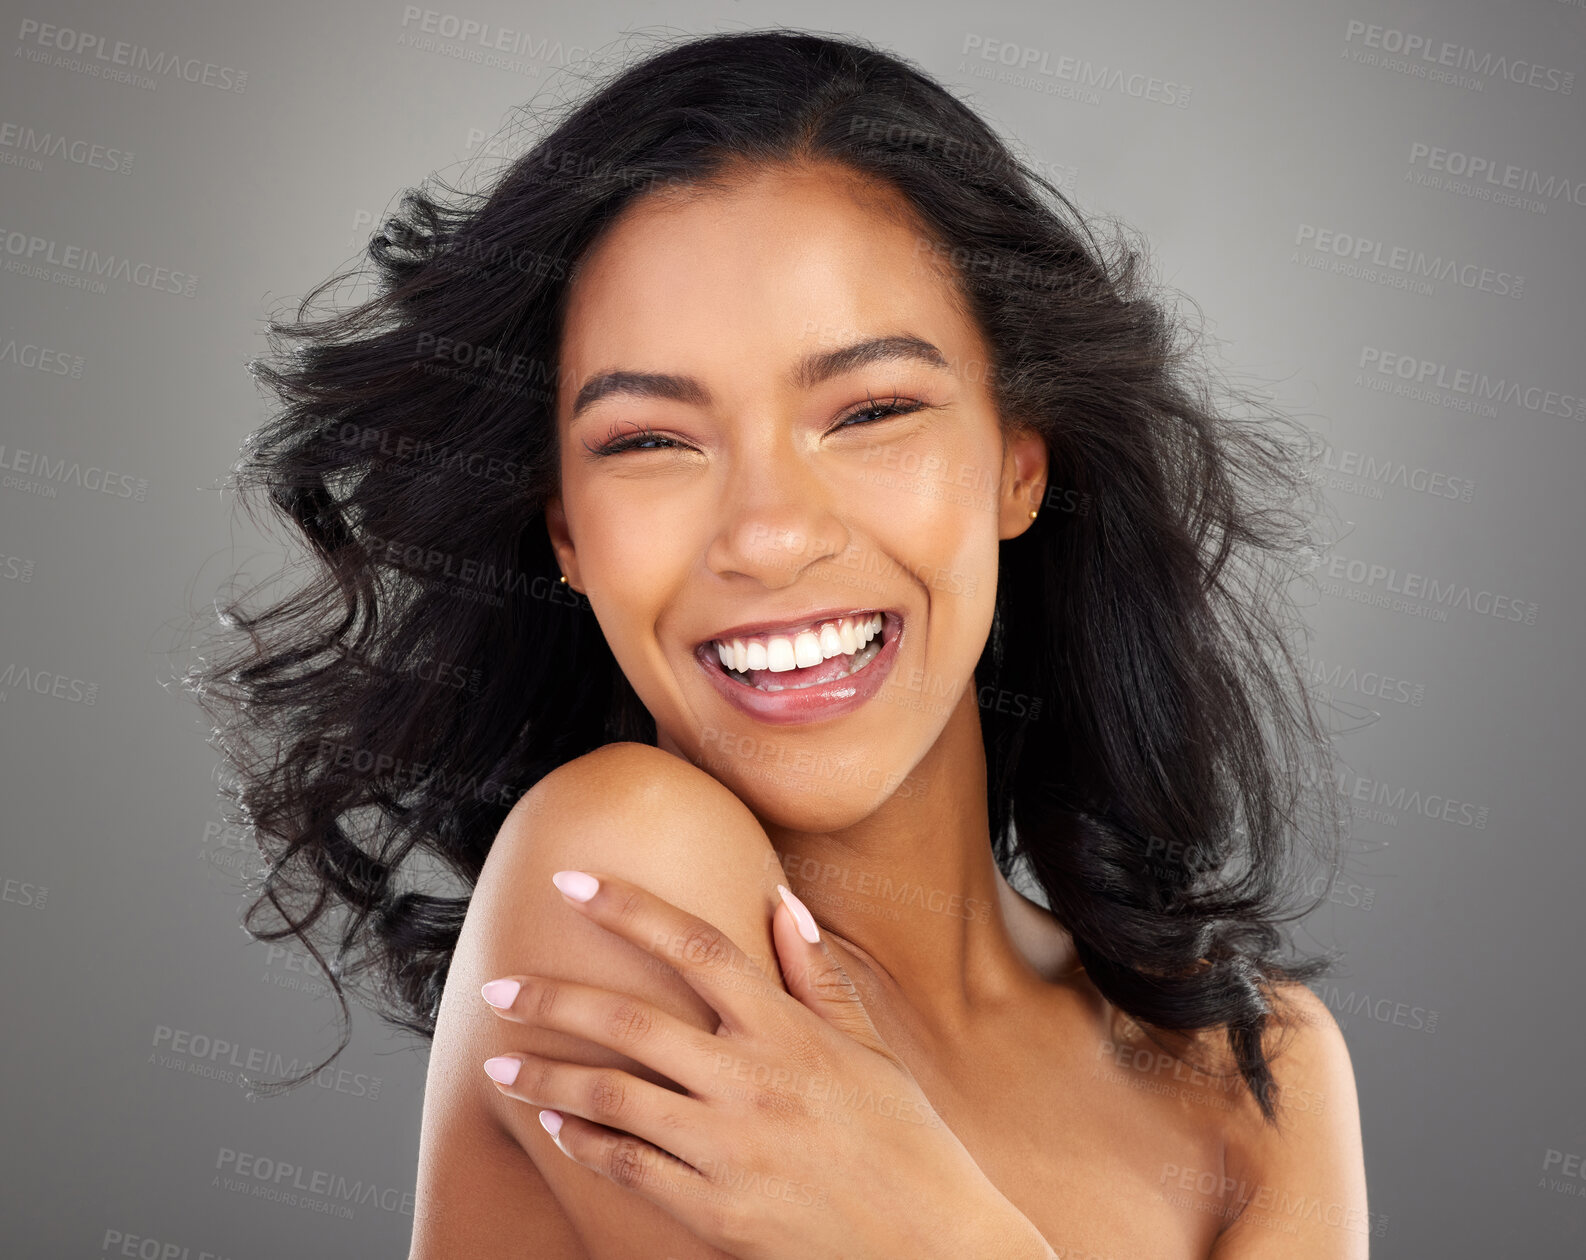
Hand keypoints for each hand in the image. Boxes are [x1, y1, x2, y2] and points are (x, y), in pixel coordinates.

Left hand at [477, 870, 1053, 1259]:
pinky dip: (586, 1144)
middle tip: (497, 987)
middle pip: (630, 1021)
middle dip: (553, 998)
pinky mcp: (715, 1212)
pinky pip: (630, 1170)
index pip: (695, 946)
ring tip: (498, 1065)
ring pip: (613, 1098)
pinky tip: (557, 1128)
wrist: (931, 1244)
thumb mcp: (868, 1048)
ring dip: (546, 1077)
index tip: (570, 881)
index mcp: (787, 1029)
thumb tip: (781, 900)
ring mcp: (729, 1149)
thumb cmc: (904, 1138)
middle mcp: (751, 1080)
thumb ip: (817, 974)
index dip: (627, 907)